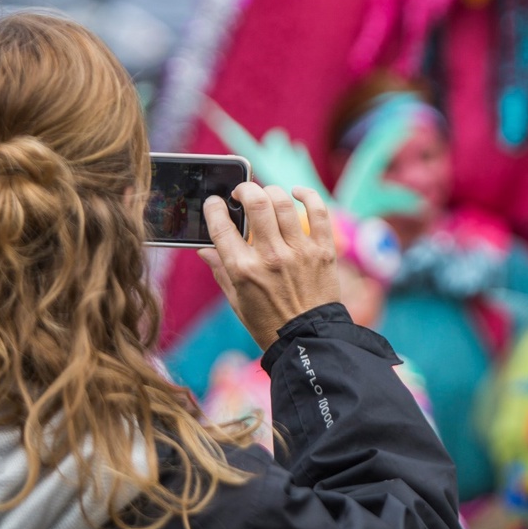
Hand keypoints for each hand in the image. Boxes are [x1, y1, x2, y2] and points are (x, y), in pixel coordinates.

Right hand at [199, 183, 340, 349]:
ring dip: (270, 191)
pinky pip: (318, 212)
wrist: (307, 339)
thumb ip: (220, 270)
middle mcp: (271, 256)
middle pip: (256, 202)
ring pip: (283, 202)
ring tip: (264, 195)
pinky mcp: (323, 250)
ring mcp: (299, 251)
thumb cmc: (268, 322)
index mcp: (243, 269)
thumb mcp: (235, 300)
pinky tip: (296, 194)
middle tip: (240, 193)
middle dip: (243, 189)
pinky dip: (307, 196)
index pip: (221, 226)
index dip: (213, 208)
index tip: (214, 203)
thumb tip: (204, 249)